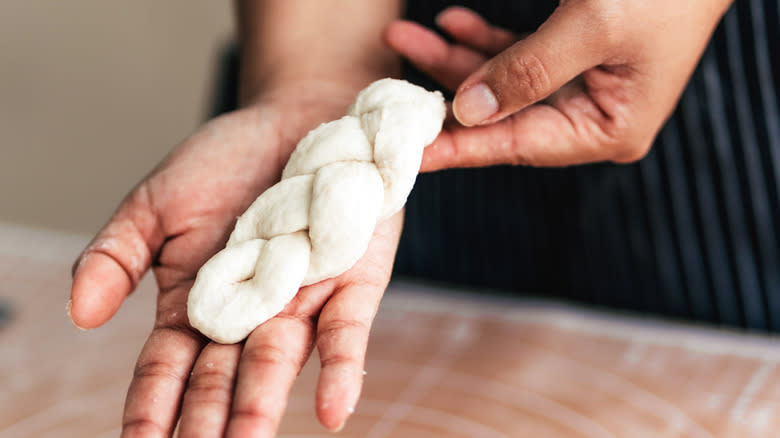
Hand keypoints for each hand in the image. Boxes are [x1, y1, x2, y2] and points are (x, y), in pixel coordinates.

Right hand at [69, 83, 402, 436]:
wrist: (299, 116)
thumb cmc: (228, 160)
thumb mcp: (155, 204)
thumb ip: (114, 257)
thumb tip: (78, 315)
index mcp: (197, 303)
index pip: (166, 369)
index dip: (151, 409)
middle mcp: (251, 314)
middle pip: (220, 378)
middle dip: (204, 423)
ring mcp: (302, 302)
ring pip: (276, 364)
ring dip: (260, 406)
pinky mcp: (352, 283)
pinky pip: (346, 332)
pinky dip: (341, 370)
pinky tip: (334, 411)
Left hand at [384, 1, 731, 168]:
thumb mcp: (592, 27)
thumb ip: (527, 72)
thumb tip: (468, 112)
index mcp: (608, 130)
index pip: (516, 145)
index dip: (459, 147)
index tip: (409, 151)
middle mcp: (592, 118)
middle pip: (501, 114)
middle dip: (445, 86)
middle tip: (394, 66)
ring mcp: (582, 89)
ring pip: (501, 82)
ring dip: (454, 57)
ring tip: (407, 35)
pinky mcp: (574, 58)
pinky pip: (516, 55)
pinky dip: (484, 39)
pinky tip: (452, 22)